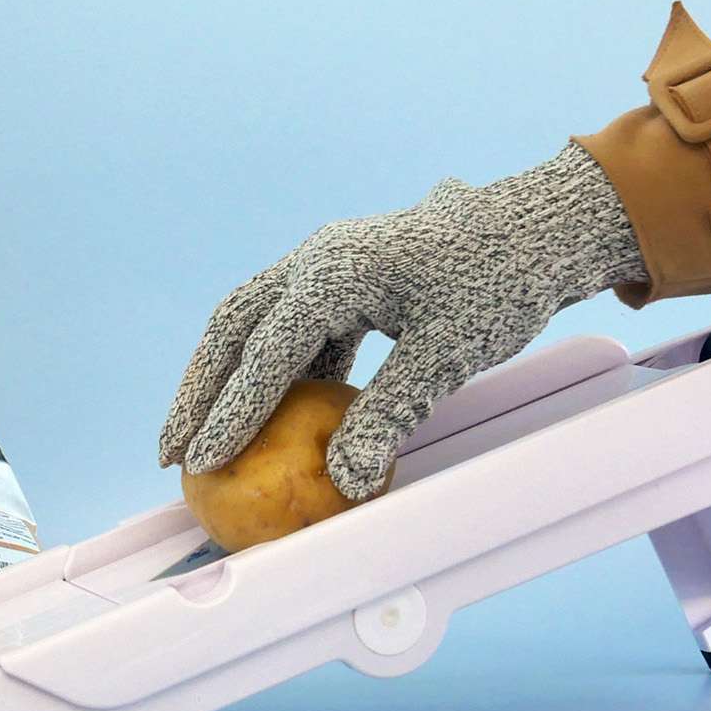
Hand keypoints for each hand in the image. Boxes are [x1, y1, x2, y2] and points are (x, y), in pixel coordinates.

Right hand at [158, 143, 644, 500]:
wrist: (538, 230)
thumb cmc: (499, 285)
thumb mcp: (446, 357)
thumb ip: (390, 415)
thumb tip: (345, 481)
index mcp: (335, 270)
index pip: (267, 350)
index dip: (231, 412)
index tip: (204, 462)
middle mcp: (316, 259)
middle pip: (233, 326)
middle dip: (199, 392)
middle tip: (172, 453)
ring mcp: (326, 264)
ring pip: (252, 323)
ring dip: (225, 381)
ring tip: (203, 440)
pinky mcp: (342, 280)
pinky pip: (289, 327)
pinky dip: (270, 373)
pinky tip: (271, 420)